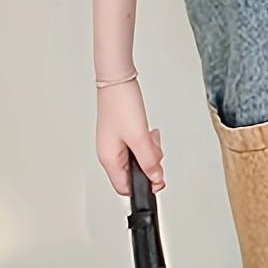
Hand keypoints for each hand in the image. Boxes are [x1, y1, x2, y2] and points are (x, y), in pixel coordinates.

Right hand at [97, 76, 164, 194]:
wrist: (117, 80)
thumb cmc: (121, 104)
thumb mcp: (139, 138)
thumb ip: (149, 162)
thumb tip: (156, 179)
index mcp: (109, 159)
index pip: (125, 188)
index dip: (143, 188)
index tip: (158, 180)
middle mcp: (109, 153)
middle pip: (133, 173)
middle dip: (149, 165)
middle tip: (154, 151)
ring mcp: (114, 143)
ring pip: (137, 159)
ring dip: (149, 151)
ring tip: (150, 137)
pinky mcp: (121, 133)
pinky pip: (137, 146)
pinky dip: (145, 142)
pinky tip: (147, 132)